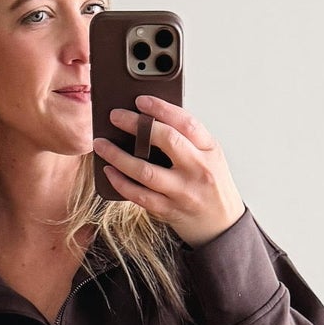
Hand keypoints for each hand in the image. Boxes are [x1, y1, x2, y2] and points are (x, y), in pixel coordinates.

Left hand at [93, 95, 245, 247]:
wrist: (222, 224)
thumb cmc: (211, 184)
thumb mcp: (209, 156)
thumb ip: (187, 138)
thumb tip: (149, 118)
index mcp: (209, 149)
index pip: (186, 122)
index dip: (162, 108)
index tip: (140, 100)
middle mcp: (198, 169)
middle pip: (167, 140)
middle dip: (137, 125)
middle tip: (115, 116)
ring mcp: (183, 192)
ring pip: (146, 171)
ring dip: (118, 156)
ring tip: (101, 144)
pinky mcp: (170, 210)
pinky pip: (139, 195)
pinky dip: (120, 182)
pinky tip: (109, 171)